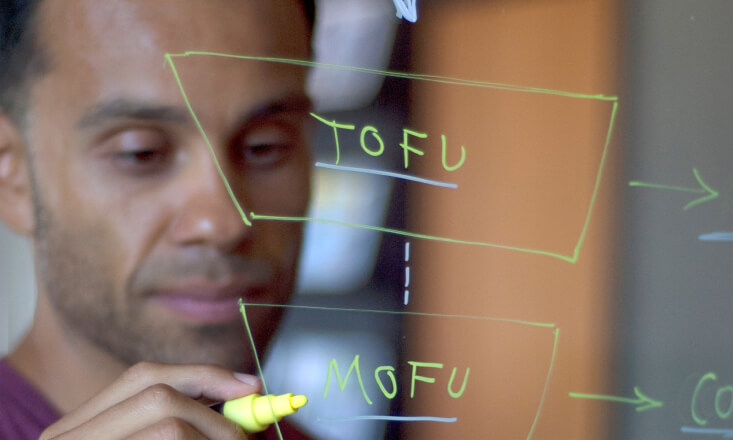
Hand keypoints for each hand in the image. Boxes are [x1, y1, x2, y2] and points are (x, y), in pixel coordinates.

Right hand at [40, 362, 261, 438]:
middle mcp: (65, 439)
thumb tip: (248, 389)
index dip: (204, 376)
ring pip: (169, 427)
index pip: (145, 377)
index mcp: (76, 428)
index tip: (250, 386)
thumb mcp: (152, 439)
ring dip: (216, 437)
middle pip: (157, 394)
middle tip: (246, 437)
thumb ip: (183, 420)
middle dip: (215, 414)